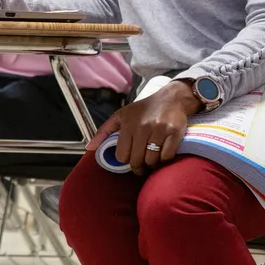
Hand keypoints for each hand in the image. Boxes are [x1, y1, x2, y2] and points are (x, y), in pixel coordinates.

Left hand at [86, 81, 202, 174]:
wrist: (171, 98)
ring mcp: (159, 130)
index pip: (122, 155)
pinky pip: (167, 156)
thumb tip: (89, 148)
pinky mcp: (174, 132)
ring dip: (151, 164)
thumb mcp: (121, 116)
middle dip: (138, 166)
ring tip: (151, 158)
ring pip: (151, 160)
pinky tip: (162, 153)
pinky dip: (164, 159)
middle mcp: (143, 127)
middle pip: (136, 160)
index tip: (129, 158)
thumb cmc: (144, 109)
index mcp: (128, 124)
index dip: (125, 159)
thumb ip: (103, 132)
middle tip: (141, 165)